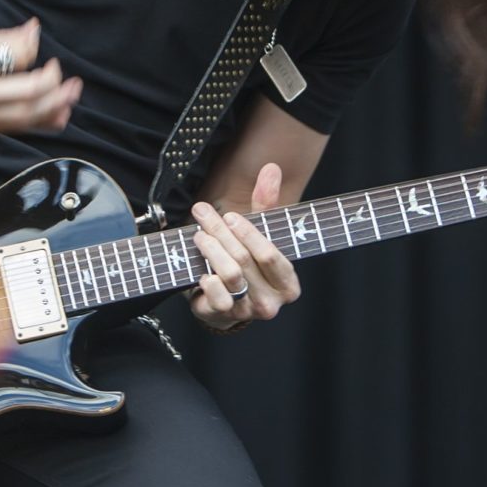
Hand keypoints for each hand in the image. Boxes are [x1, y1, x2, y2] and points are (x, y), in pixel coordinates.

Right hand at [0, 17, 82, 138]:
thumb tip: (33, 32)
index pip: (15, 58)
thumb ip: (0, 38)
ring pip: (25, 117)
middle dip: (55, 84)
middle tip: (63, 73)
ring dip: (55, 106)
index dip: (32, 47)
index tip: (33, 38)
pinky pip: (14, 129)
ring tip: (71, 94)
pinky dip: (39, 122)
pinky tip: (54, 114)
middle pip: (28, 95)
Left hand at [189, 162, 300, 332]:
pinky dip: (208, 281)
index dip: (249, 234)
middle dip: (221, 233)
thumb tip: (271, 169)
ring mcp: (249, 312)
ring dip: (211, 250)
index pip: (270, 256)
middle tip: (203, 213)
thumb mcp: (260, 233)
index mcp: (288, 282)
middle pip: (245, 260)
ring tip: (199, 235)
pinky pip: (218, 299)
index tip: (230, 216)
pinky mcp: (226, 318)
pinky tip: (202, 269)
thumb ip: (266, 204)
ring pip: (230, 275)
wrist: (226, 298)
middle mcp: (272, 302)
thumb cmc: (248, 262)